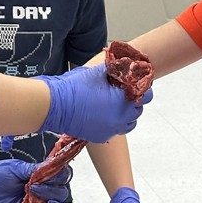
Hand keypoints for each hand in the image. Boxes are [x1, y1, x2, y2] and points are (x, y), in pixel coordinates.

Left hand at [0, 159, 70, 202]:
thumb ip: (32, 170)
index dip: (62, 177)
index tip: (54, 177)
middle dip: (55, 193)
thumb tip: (49, 167)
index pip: (61, 177)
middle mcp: (43, 193)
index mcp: (41, 177)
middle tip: (38, 190)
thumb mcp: (15, 168)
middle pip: (62, 195)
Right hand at [38, 64, 152, 142]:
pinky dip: (114, 123)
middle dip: (133, 101)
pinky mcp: (101, 137)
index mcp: (123, 100)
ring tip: (114, 105)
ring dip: (126, 114)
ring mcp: (111, 130)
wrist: (55, 106)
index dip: (141, 88)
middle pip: (138, 110)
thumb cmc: (75, 86)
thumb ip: (116, 69)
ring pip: (129, 123)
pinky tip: (104, 114)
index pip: (146, 95)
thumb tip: (126, 65)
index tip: (134, 83)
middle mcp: (120, 118)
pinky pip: (115, 130)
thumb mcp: (97, 72)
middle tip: (122, 92)